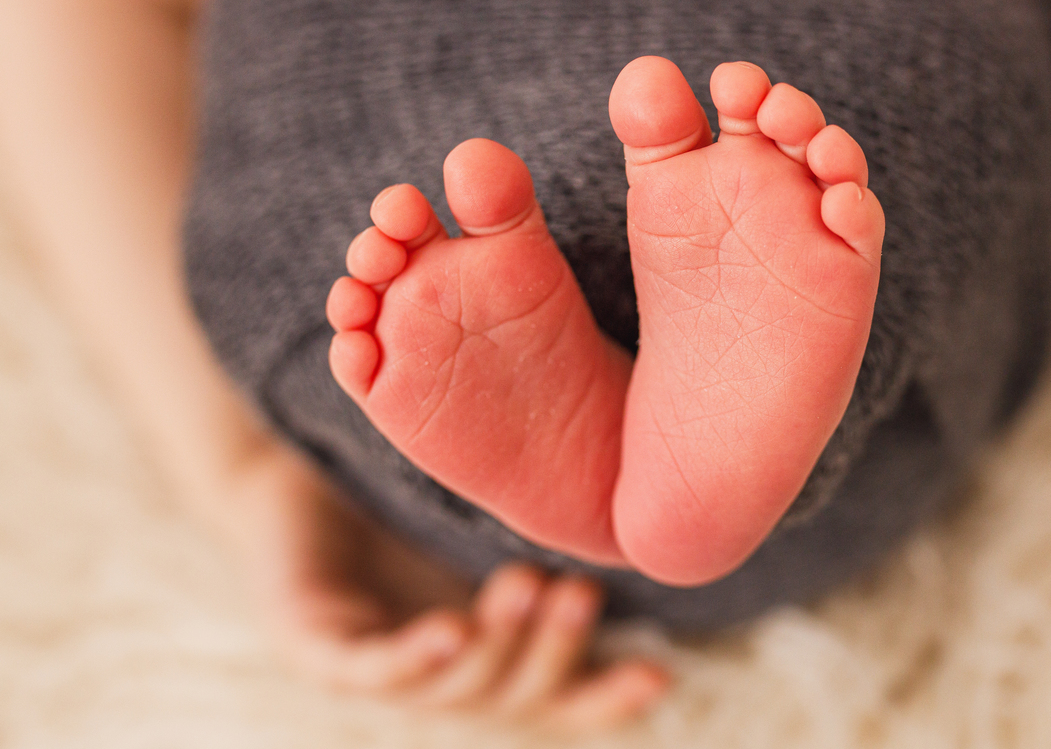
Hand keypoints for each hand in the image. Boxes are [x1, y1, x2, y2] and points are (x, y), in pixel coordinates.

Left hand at [224, 444, 668, 731]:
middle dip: (550, 650)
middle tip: (580, 593)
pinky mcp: (314, 646)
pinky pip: (366, 666)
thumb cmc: (393, 482)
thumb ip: (538, 522)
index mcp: (478, 647)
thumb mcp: (478, 507)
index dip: (603, 696)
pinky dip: (410, 657)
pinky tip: (447, 632)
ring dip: (495, 646)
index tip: (657, 673)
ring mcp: (375, 665)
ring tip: (527, 586)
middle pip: (508, 691)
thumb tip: (635, 502)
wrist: (285, 464)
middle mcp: (434, 668)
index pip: (552, 690)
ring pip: (449, 684)